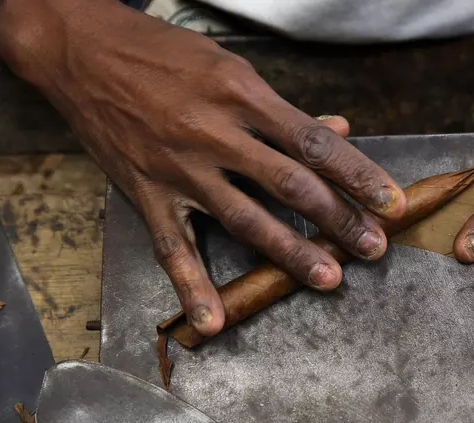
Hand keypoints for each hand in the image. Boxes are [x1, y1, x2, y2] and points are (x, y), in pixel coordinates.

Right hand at [0, 0, 405, 335]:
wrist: (82, 50)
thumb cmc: (165, 54)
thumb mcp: (231, 67)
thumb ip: (284, 110)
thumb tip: (340, 131)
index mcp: (243, 94)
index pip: (314, 142)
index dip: (358, 174)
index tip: (390, 201)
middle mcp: (215, 133)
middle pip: (290, 184)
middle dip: (338, 219)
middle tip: (374, 246)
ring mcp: (179, 168)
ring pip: (244, 218)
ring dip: (290, 253)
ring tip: (329, 279)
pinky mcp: (146, 193)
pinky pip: (173, 247)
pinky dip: (192, 288)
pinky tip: (214, 321)